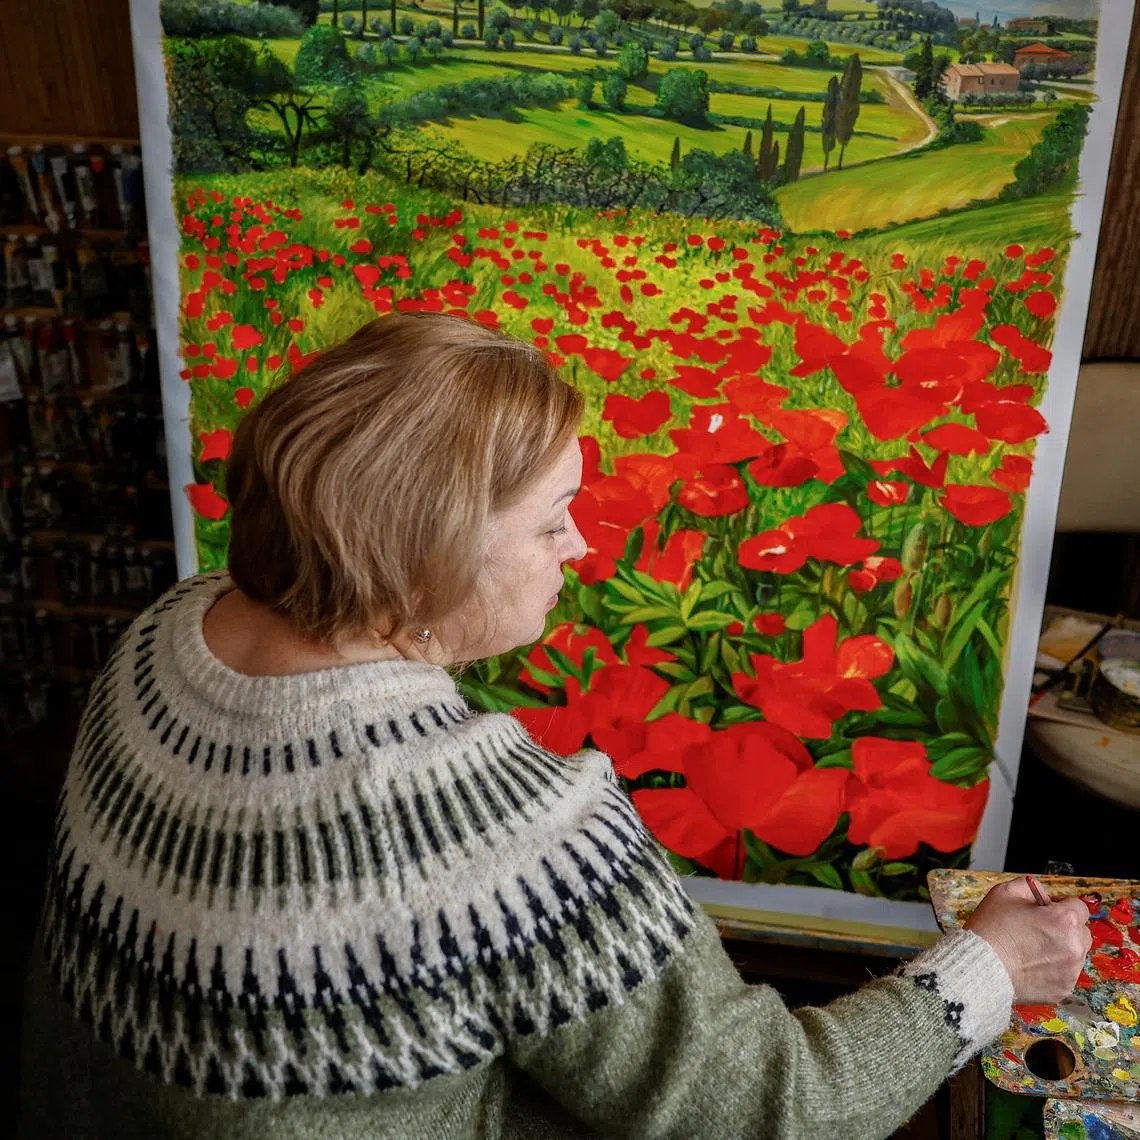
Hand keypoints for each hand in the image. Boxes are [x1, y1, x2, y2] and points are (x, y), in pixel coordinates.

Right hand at [964, 876, 1091, 1002]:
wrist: (979, 965)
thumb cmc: (991, 928)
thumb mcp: (1005, 892)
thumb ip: (1031, 887)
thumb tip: (1043, 894)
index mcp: (1065, 920)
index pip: (1079, 907)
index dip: (1061, 906)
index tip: (1046, 911)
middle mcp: (1075, 946)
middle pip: (1082, 932)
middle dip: (1066, 928)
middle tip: (1038, 930)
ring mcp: (1071, 971)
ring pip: (1075, 954)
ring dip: (1061, 949)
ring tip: (1032, 949)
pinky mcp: (1063, 989)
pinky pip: (1065, 973)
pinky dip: (1053, 969)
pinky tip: (1031, 964)